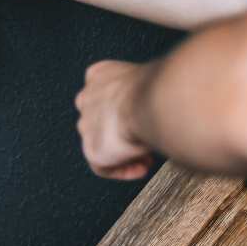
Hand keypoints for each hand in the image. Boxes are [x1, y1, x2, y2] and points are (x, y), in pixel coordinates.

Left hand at [75, 60, 154, 179]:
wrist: (152, 103)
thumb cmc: (157, 89)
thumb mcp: (149, 81)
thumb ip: (144, 92)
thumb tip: (159, 104)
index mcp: (100, 75)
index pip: (105, 97)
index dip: (125, 113)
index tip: (142, 121)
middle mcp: (88, 98)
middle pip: (100, 121)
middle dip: (122, 134)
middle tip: (144, 141)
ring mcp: (87, 124)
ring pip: (100, 143)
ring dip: (122, 152)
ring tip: (145, 157)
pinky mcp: (92, 148)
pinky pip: (102, 166)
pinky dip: (122, 170)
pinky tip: (140, 167)